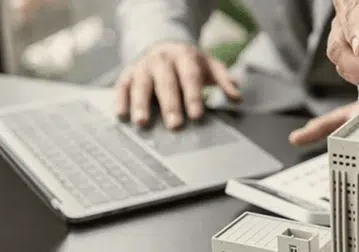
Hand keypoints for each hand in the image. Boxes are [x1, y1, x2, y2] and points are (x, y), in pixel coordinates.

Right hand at [115, 42, 240, 128]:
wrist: (163, 45)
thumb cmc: (189, 63)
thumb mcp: (210, 66)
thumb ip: (224, 80)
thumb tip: (237, 97)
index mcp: (185, 56)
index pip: (190, 76)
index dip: (193, 96)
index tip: (197, 115)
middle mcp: (162, 59)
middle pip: (166, 82)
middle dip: (170, 104)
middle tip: (174, 125)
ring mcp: (143, 65)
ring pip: (141, 83)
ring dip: (140, 103)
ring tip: (142, 122)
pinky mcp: (128, 73)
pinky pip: (122, 85)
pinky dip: (120, 99)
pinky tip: (122, 114)